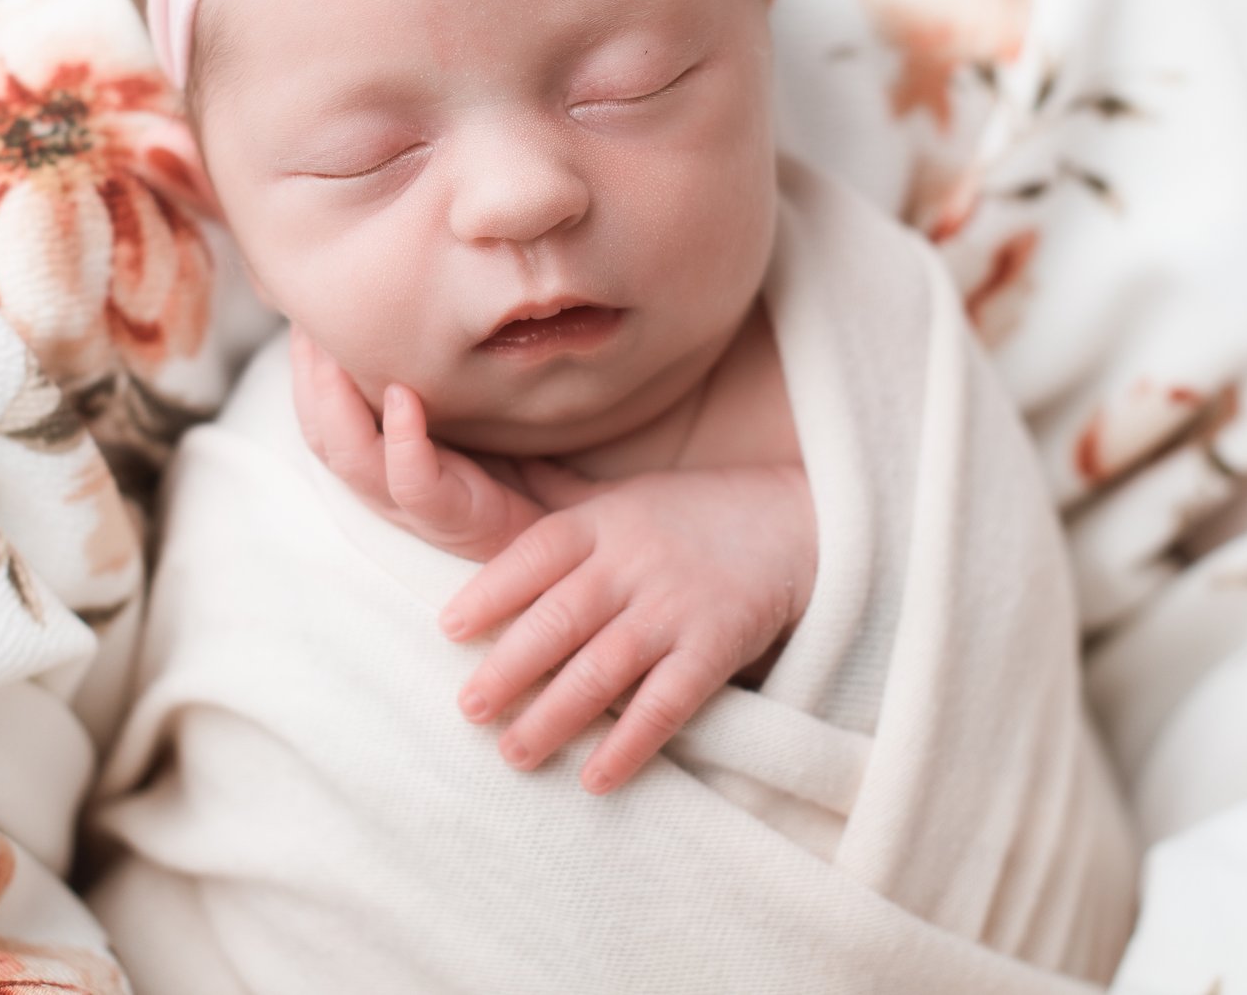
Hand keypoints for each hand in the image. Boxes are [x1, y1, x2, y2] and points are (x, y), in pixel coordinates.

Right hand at [289, 326, 543, 560]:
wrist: (577, 514)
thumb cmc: (519, 454)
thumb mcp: (466, 404)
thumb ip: (431, 370)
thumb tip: (406, 302)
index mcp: (381, 458)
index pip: (321, 416)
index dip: (304, 369)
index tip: (305, 317)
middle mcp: (389, 484)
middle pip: (323, 437)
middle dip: (308, 380)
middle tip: (309, 326)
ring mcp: (419, 506)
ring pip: (353, 462)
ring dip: (337, 406)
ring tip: (335, 357)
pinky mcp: (458, 518)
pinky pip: (414, 484)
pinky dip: (402, 440)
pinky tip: (404, 397)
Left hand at [441, 459, 817, 794]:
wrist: (797, 521)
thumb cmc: (692, 513)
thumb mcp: (622, 494)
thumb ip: (558, 498)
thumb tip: (491, 468)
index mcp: (603, 522)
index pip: (535, 553)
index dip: (490, 591)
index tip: (449, 630)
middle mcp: (634, 563)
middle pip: (560, 618)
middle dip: (508, 668)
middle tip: (468, 710)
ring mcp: (676, 606)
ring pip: (603, 668)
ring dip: (554, 717)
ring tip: (512, 753)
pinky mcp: (717, 647)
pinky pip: (667, 702)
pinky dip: (630, 743)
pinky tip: (595, 779)